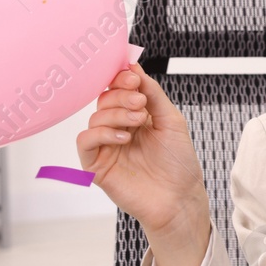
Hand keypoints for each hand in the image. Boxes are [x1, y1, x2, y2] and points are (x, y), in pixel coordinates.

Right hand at [77, 63, 211, 265]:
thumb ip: (152, 93)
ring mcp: (106, 147)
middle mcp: (118, 130)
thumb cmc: (178, 163)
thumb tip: (134, 67)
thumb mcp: (170, 120)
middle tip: (140, 103)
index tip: (134, 77)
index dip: (121, 80)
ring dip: (116, 113)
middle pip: (104, 100)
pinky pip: (85, 141)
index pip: (117, 90)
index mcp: (134, 117)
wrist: (180, 198)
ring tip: (138, 121)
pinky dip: (101, 133)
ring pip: (95, 117)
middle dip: (121, 95)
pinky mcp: (96, 166)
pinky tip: (124, 137)